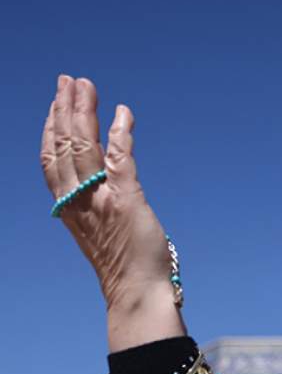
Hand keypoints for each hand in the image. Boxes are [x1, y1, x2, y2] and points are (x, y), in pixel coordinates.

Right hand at [40, 74, 184, 350]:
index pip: (51, 160)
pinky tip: (122, 112)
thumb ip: (99, 203)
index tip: (55, 104)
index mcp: (68, 208)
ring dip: (85, 111)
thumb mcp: (102, 229)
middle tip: (69, 80)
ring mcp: (101, 199)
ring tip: (86, 85)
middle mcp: (79, 201)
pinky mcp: (127, 199)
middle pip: (64, 145)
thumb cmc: (125, 266)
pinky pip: (119, 158)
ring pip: (84, 145)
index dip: (50, 128)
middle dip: (64, 108)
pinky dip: (120, 132)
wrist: (138, 292)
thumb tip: (109, 181)